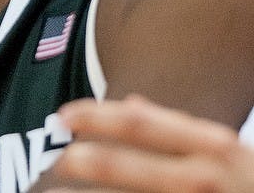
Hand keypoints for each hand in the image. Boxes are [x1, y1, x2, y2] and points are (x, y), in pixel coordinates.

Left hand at [44, 96, 253, 191]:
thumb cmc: (250, 183)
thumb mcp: (227, 150)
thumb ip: (180, 128)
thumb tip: (131, 103)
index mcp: (209, 146)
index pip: (139, 122)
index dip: (94, 116)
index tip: (62, 114)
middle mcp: (199, 177)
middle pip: (120, 165)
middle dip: (77, 161)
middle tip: (51, 159)